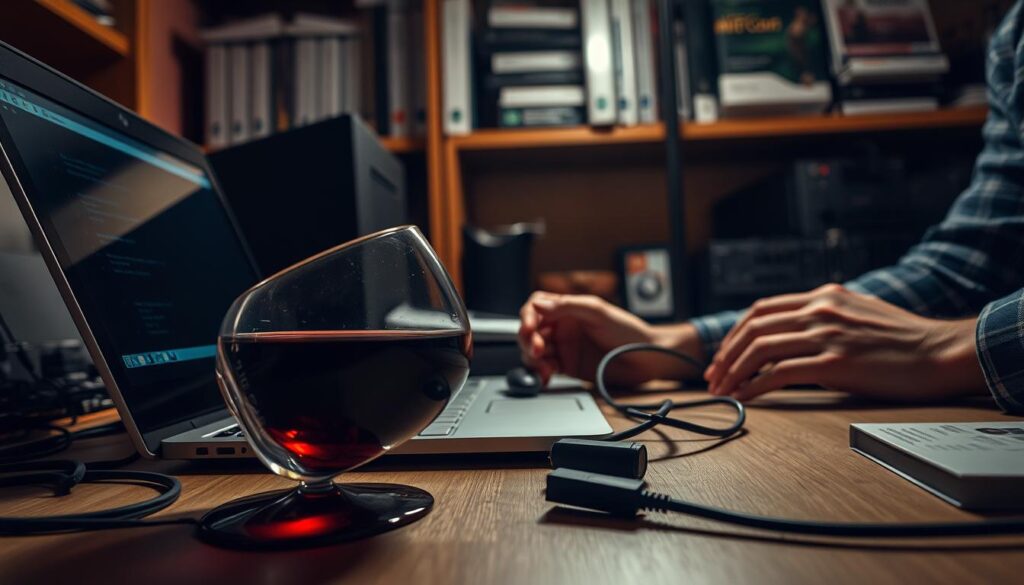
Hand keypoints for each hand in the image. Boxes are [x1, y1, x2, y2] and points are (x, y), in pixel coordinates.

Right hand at [518, 292, 701, 385]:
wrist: (647, 358)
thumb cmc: (629, 331)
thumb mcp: (599, 312)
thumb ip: (568, 306)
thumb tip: (539, 305)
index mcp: (568, 309)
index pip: (536, 308)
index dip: (528, 317)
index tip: (530, 328)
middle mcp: (563, 327)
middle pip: (530, 331)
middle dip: (528, 340)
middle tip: (537, 350)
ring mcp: (564, 347)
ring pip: (534, 351)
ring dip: (533, 359)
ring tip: (544, 367)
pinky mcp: (568, 367)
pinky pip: (545, 369)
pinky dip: (541, 373)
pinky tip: (546, 377)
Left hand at [704, 284, 985, 401]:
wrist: (941, 352)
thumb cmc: (904, 339)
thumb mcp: (858, 313)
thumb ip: (825, 317)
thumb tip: (794, 335)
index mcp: (823, 296)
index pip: (761, 310)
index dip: (734, 333)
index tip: (722, 355)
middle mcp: (820, 309)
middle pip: (753, 328)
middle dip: (725, 354)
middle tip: (712, 376)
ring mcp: (827, 334)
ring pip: (760, 349)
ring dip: (734, 372)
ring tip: (722, 390)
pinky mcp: (836, 363)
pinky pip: (781, 373)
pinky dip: (756, 386)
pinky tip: (746, 397)